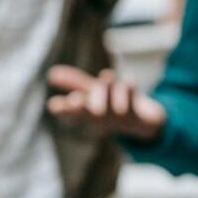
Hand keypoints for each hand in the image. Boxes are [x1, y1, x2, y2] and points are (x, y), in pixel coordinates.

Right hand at [46, 65, 165, 140]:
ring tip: (107, 76)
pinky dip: (130, 89)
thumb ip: (73, 83)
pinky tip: (129, 81)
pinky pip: (134, 101)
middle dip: (83, 106)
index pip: (73, 114)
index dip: (64, 110)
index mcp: (89, 114)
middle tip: (74, 100)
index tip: (54, 105)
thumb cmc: (113, 105)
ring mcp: (121, 118)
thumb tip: (51, 73)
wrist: (146, 123)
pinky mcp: (140, 115)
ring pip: (113, 104)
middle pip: (91, 113)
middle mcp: (104, 119)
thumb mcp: (92, 93)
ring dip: (109, 90)